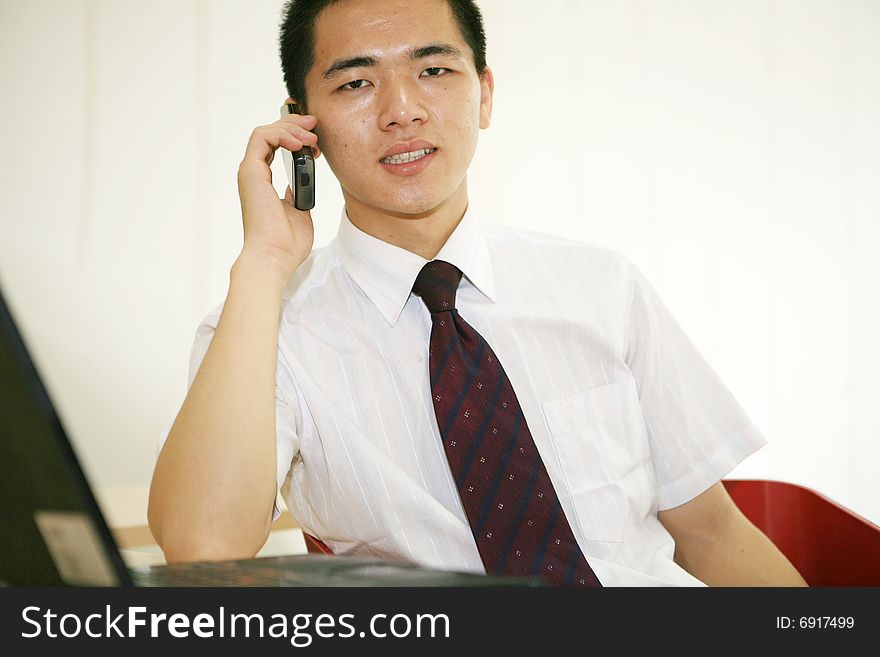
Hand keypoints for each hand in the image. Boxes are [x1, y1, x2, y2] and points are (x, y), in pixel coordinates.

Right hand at [236, 111, 321, 280]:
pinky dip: (282, 134)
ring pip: (264, 131)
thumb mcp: (299, 211)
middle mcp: (255, 174)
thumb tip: (298, 184)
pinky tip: (300, 144)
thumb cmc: (286, 243)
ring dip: (290, 128)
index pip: (274, 146)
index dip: (294, 134)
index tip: (315, 138)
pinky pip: (261, 138)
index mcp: (264, 182)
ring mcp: (251, 172)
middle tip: (314, 124)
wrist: (274, 257)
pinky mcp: (250, 172)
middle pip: (269, 133)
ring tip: (311, 138)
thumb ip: (297, 194)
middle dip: (293, 123)